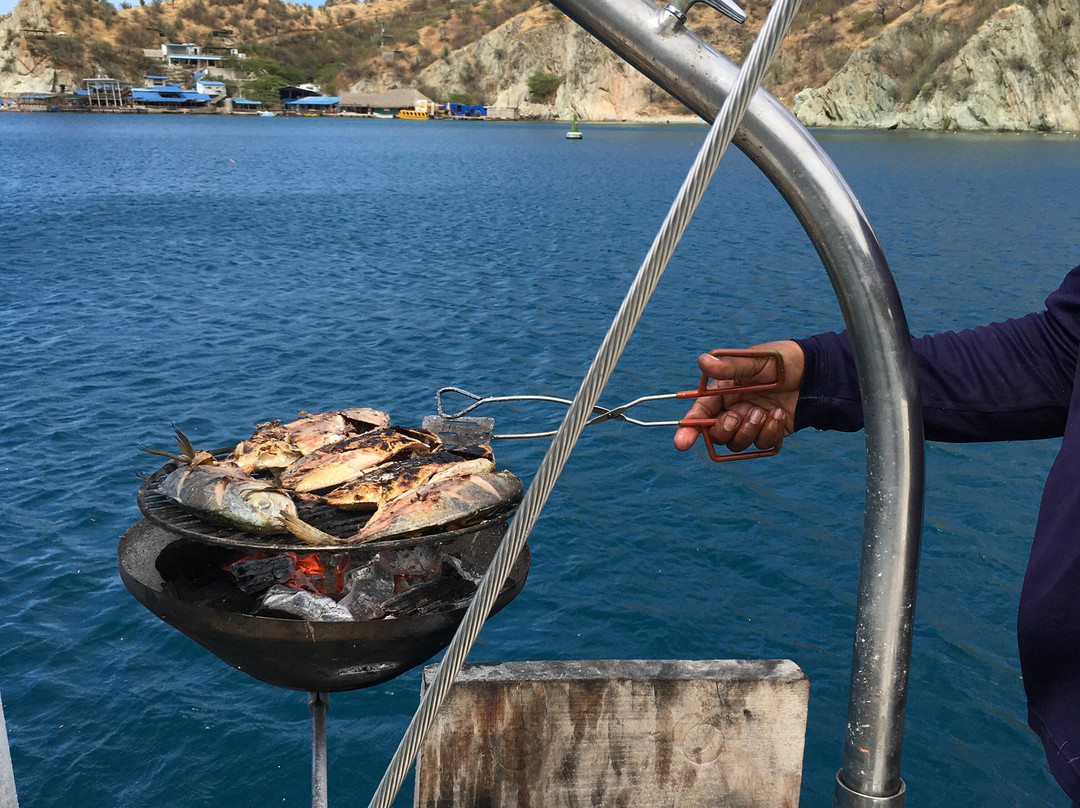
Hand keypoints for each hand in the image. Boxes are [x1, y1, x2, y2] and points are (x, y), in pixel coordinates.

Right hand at [672, 340, 803, 454]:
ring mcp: (751, 423)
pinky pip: (761, 444)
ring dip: (750, 431)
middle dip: (724, 429)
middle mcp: (733, 409)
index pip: (700, 413)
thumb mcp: (755, 360)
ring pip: (737, 442)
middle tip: (738, 416)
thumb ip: (730, 366)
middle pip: (716, 434)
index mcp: (723, 391)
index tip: (682, 442)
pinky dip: (770, 433)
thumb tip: (703, 361)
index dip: (688, 429)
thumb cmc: (782, 361)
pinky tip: (780, 415)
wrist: (815, 372)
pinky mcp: (769, 433)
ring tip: (765, 412)